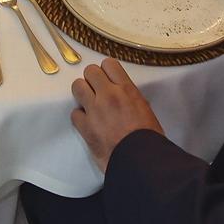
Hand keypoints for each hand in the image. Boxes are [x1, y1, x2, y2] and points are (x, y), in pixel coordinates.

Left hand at [69, 59, 163, 173]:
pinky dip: (80, 117)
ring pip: (77, 86)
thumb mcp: (145, 110)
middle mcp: (108, 95)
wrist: (139, 160)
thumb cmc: (148, 138)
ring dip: (82, 93)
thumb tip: (124, 97)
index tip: (107, 78)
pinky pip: (74, 113)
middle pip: (90, 71)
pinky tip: (88, 123)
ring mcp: (94, 110)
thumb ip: (131, 98)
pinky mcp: (85, 126)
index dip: (106, 71)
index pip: (109, 63)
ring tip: (89, 103)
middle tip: (96, 90)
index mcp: (127, 90)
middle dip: (92, 79)